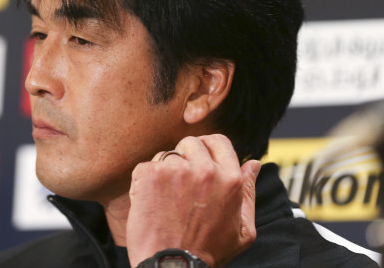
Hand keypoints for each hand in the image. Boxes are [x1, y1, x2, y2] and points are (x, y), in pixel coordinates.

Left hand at [126, 134, 260, 267]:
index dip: (208, 147)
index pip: (219, 141)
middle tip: (180, 184)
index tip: (199, 158)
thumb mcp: (242, 230)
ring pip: (167, 155)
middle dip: (185, 157)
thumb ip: (248, 192)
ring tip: (166, 198)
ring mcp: (176, 170)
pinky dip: (145, 181)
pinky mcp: (151, 174)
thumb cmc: (208, 253)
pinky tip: (151, 202)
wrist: (172, 267)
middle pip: (191, 143)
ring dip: (165, 171)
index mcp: (230, 179)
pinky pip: (147, 166)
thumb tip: (253, 163)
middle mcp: (205, 170)